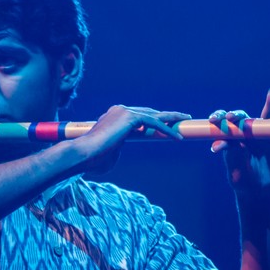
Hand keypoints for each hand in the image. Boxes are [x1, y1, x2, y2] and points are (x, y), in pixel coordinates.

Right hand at [71, 105, 190, 173]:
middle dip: (166, 115)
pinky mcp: (130, 116)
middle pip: (149, 111)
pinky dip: (166, 129)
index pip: (139, 116)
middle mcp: (119, 110)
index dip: (154, 119)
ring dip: (171, 118)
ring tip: (185, 122)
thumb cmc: (94, 159)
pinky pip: (154, 122)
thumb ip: (117, 149)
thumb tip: (116, 153)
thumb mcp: (110, 154)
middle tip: (181, 119)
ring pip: (154, 114)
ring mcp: (124, 111)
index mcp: (114, 116)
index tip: (166, 124)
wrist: (84, 153)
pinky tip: (177, 137)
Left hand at [209, 88, 269, 200]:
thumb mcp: (235, 168)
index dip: (221, 117)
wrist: (259, 192)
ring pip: (267, 116)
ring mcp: (264, 134)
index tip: (216, 120)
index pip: (225, 122)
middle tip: (232, 117)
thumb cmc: (242, 180)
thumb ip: (232, 153)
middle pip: (243, 116)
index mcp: (232, 136)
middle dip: (237, 115)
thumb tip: (225, 141)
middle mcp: (247, 132)